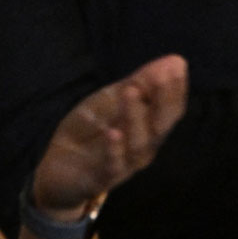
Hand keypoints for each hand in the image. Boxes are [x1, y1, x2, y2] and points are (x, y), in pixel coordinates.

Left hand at [30, 55, 187, 218]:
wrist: (60, 170)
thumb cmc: (92, 133)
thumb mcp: (113, 102)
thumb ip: (141, 83)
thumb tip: (174, 61)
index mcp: (148, 129)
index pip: (169, 110)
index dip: (175, 89)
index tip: (177, 65)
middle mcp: (143, 148)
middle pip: (161, 126)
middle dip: (164, 101)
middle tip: (164, 75)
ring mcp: (124, 165)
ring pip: (137, 143)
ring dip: (135, 117)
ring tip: (131, 91)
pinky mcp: (100, 177)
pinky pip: (111, 165)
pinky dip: (114, 150)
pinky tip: (113, 132)